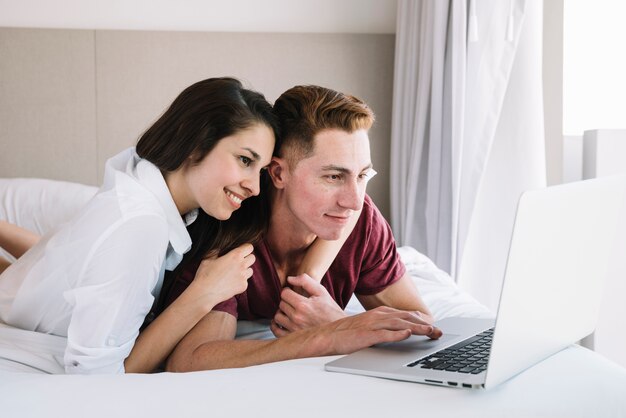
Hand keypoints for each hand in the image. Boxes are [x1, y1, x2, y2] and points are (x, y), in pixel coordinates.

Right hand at [185, 243, 254, 307]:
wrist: (205, 293)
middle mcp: (242, 265)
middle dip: (247, 258)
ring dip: (245, 270)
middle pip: (253, 258)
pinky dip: (240, 281)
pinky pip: (246, 281)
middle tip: (238, 261)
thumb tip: (221, 247)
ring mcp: (244, 277)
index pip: (249, 247)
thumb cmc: (205, 274)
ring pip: (250, 270)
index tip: (241, 251)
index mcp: (235, 256)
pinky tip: (230, 282)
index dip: (245, 248)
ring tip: (233, 273)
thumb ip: (217, 251)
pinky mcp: (243, 286)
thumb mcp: (208, 258)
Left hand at [270, 274, 345, 336]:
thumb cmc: (331, 310)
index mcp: (303, 305)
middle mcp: (297, 318)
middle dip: (287, 301)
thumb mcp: (321, 291)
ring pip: (277, 317)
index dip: (289, 291)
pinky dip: (276, 326)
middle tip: (295, 302)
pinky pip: (277, 332)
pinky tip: (282, 322)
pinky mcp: (293, 338)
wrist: (337, 330)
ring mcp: (294, 329)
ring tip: (291, 311)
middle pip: (281, 304)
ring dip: (282, 313)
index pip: (284, 293)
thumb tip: (289, 279)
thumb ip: (305, 281)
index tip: (294, 293)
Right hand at [313, 306, 442, 355]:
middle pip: (406, 318)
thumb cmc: (348, 333)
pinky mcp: (366, 335)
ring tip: (430, 332)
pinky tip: (407, 335)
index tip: (434, 327)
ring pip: (399, 324)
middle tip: (439, 332)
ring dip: (416, 328)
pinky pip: (384, 334)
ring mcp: (372, 324)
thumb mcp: (369, 326)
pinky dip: (397, 334)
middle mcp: (378, 316)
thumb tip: (404, 330)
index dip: (421, 320)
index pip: (405, 315)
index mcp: (379, 313)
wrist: (327, 336)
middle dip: (425, 324)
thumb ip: (385, 327)